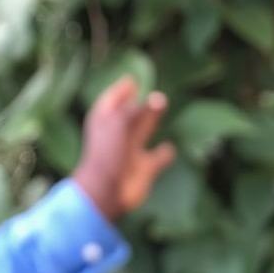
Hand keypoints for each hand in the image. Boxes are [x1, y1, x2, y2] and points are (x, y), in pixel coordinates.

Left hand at [73, 76, 176, 220]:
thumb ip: (140, 110)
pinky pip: (157, 159)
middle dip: (139, 104)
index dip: (120, 91)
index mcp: (104, 122)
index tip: (131, 80)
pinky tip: (169, 148)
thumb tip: (157, 99)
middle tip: (154, 92)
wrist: (105, 192)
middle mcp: (117, 136)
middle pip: (130, 115)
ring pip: (143, 131)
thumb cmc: (107, 153)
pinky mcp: (144, 170)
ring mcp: (130, 153)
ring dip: (152, 119)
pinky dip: (163, 154)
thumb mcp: (121, 123)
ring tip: (162, 103)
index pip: (111, 101)